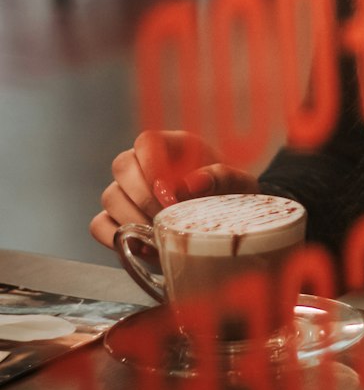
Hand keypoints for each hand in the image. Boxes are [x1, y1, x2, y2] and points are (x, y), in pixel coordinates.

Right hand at [89, 130, 259, 249]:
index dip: (151, 164)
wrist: (227, 222)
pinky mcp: (119, 220)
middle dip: (143, 196)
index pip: (146, 142)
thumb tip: (191, 185)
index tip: (169, 192)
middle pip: (122, 166)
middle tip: (166, 218)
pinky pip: (99, 225)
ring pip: (110, 196)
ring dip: (132, 219)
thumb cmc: (233, 195)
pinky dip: (115, 238)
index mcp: (173, 146)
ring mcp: (128, 191)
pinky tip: (142, 247)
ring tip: (158, 234)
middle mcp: (144, 164)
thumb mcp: (238, 184)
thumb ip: (220, 177)